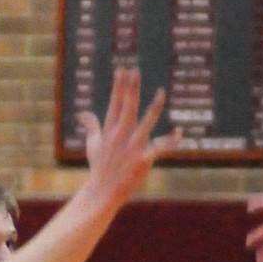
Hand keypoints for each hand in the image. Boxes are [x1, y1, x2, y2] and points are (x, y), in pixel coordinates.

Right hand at [80, 66, 180, 203]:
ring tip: (161, 92)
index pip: (115, 103)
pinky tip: (179, 132)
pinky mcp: (142, 160)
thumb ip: (91, 126)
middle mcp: (120, 136)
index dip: (119, 86)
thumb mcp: (92, 145)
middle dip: (131, 89)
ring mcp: (131, 147)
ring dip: (154, 107)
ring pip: (145, 123)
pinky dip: (171, 141)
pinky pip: (160, 148)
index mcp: (109, 130)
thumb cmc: (99, 168)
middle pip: (127, 108)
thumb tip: (83, 114)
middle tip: (135, 70)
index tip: (123, 69)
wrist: (103, 192)